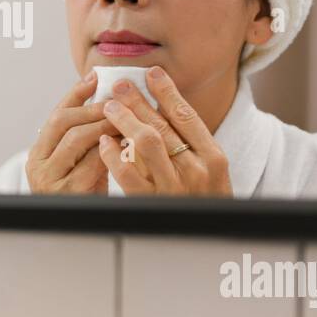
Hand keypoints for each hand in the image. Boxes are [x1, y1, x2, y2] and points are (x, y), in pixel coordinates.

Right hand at [25, 73, 117, 193]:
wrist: (83, 237)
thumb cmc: (85, 198)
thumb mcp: (78, 167)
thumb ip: (84, 141)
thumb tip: (105, 100)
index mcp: (38, 156)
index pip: (56, 116)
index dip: (75, 94)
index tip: (94, 76)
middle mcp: (39, 167)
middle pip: (64, 123)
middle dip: (93, 107)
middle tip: (117, 98)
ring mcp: (51, 182)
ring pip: (78, 139)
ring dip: (104, 123)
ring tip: (124, 115)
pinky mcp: (70, 194)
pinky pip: (93, 162)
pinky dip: (112, 148)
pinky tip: (127, 141)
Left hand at [97, 66, 231, 196]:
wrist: (207, 245)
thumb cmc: (205, 205)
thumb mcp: (209, 175)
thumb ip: (191, 147)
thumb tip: (164, 109)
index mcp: (213, 158)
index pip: (187, 116)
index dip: (167, 91)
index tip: (152, 72)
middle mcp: (196, 171)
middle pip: (162, 125)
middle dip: (138, 101)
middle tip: (119, 84)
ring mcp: (173, 188)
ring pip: (145, 143)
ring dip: (125, 119)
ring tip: (109, 106)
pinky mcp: (151, 204)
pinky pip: (128, 174)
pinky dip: (114, 154)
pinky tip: (103, 142)